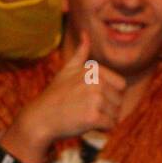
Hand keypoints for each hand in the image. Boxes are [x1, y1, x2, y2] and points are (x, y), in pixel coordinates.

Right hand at [7, 33, 123, 159]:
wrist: (41, 118)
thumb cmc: (56, 95)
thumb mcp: (67, 70)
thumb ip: (80, 53)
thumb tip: (85, 33)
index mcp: (94, 70)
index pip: (121, 86)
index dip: (108, 96)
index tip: (89, 98)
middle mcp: (96, 82)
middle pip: (119, 101)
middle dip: (107, 109)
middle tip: (85, 109)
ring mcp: (95, 99)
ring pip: (116, 114)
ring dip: (104, 120)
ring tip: (84, 116)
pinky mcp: (93, 116)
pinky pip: (110, 125)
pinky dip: (101, 129)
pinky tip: (86, 125)